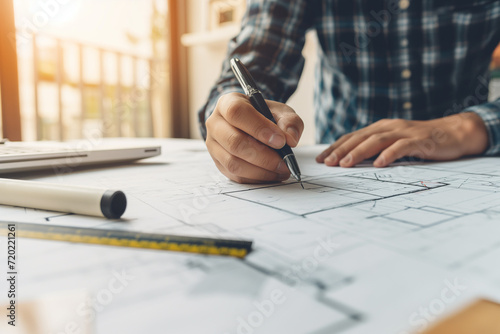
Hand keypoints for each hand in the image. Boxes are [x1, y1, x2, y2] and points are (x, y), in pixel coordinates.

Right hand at [205, 92, 303, 182]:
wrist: (251, 126)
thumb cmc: (265, 116)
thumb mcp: (281, 112)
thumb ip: (290, 122)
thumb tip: (290, 139)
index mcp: (227, 103)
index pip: (236, 113)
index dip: (259, 128)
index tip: (280, 141)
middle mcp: (215, 124)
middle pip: (234, 142)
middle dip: (263, 156)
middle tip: (284, 162)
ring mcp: (213, 145)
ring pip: (233, 163)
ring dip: (261, 171)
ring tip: (281, 170)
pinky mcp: (218, 163)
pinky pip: (235, 175)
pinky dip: (256, 178)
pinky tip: (271, 174)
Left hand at [316, 112, 488, 167]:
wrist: (453, 133)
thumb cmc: (419, 141)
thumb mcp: (393, 143)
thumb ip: (375, 149)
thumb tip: (351, 162)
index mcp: (380, 128)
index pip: (352, 137)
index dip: (335, 147)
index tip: (321, 159)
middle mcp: (389, 127)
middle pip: (360, 138)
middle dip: (341, 150)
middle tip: (327, 162)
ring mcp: (404, 133)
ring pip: (376, 141)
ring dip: (359, 152)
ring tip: (345, 163)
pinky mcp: (419, 141)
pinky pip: (401, 147)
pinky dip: (389, 154)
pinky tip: (379, 164)